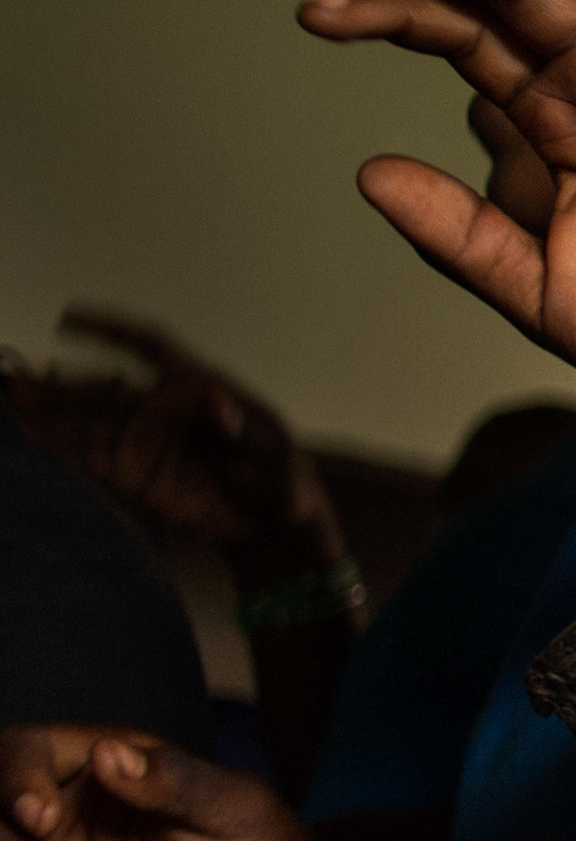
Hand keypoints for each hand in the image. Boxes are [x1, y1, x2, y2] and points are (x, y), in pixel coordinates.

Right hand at [1, 308, 333, 556]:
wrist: (272, 524)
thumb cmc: (283, 483)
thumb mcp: (274, 459)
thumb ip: (245, 434)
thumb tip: (222, 406)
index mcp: (199, 390)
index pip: (151, 348)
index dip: (111, 330)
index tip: (68, 317)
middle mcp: (162, 409)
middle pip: (102, 387)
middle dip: (57, 383)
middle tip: (12, 377)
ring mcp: (144, 441)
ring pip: (86, 419)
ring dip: (46, 410)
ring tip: (7, 398)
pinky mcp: (134, 473)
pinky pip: (88, 455)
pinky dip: (57, 445)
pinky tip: (28, 435)